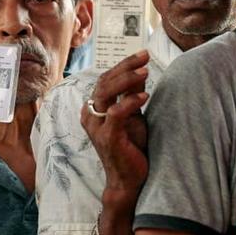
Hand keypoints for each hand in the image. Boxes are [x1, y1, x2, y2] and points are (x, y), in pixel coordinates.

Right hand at [81, 51, 150, 201]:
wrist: (130, 179)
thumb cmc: (131, 147)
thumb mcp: (134, 115)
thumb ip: (132, 94)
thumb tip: (140, 71)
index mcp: (94, 107)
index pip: (106, 78)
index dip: (123, 64)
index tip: (143, 54)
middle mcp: (90, 115)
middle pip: (104, 81)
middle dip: (125, 66)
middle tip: (144, 56)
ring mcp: (96, 126)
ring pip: (105, 93)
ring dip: (126, 79)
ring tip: (145, 72)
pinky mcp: (107, 138)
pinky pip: (115, 113)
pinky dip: (129, 102)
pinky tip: (144, 96)